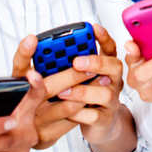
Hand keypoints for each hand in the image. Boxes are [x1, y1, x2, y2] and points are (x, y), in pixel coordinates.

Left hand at [11, 25, 130, 151]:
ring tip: (63, 92)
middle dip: (96, 63)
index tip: (93, 27)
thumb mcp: (72, 75)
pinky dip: (80, 114)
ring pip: (105, 94)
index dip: (103, 37)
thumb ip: (62, 62)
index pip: (109, 47)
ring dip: (83, 92)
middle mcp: (112, 80)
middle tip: (76, 62)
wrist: (95, 124)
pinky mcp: (104, 120)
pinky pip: (95, 116)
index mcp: (104, 65)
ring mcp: (111, 100)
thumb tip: (37, 46)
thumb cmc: (80, 95)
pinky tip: (67, 112)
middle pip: (114, 66)